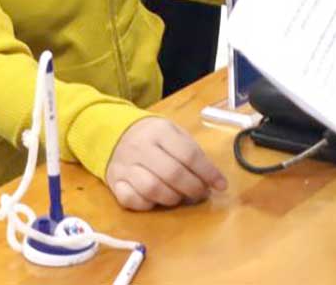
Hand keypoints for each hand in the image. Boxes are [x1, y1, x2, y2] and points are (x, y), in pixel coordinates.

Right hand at [104, 117, 226, 210]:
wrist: (115, 133)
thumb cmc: (153, 136)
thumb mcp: (174, 133)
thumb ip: (192, 152)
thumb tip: (214, 179)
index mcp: (160, 131)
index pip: (189, 154)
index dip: (208, 172)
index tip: (221, 185)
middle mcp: (141, 147)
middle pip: (172, 173)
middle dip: (193, 188)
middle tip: (201, 193)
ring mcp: (125, 166)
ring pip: (152, 189)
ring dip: (173, 198)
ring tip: (180, 196)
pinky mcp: (114, 182)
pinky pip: (131, 200)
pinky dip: (148, 204)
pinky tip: (156, 200)